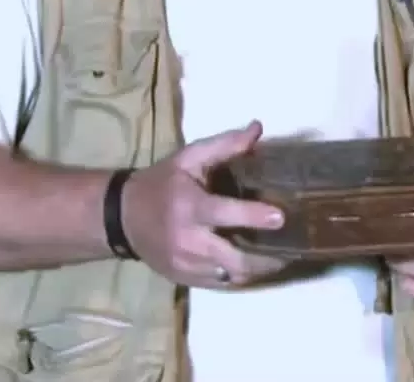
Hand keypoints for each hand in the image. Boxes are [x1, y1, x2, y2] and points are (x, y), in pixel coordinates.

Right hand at [119, 120, 290, 289]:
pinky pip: (222, 283)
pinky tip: (256, 265)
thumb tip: (258, 129)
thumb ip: (224, 145)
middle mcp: (188, 240)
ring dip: (258, 269)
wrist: (122, 218)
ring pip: (232, 276)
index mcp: (189, 207)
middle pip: (234, 259)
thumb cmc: (161, 183)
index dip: (253, 216)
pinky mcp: (186, 280)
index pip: (224, 213)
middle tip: (291, 247)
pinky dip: (242, 276)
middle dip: (266, 258)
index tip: (281, 217)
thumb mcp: (188, 158)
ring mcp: (186, 265)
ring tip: (281, 256)